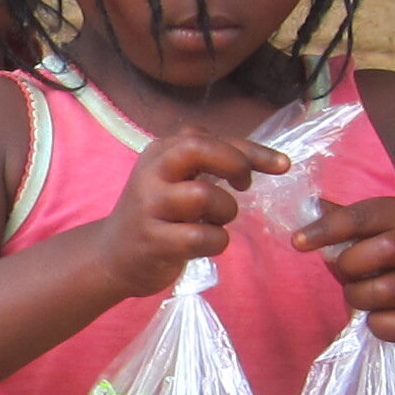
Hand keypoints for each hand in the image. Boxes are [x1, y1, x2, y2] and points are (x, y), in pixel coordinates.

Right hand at [80, 129, 285, 299]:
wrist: (112, 256)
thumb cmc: (158, 215)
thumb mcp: (174, 179)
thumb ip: (208, 163)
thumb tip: (266, 159)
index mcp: (160, 152)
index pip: (209, 138)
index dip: (251, 150)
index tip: (282, 165)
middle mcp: (151, 172)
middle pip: (198, 148)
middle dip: (234, 164)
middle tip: (243, 187)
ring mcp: (148, 206)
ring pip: (204, 196)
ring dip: (225, 212)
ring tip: (215, 222)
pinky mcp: (152, 240)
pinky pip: (200, 237)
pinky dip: (216, 241)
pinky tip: (207, 244)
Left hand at [299, 196, 394, 339]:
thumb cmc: (371, 254)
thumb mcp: (355, 232)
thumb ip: (333, 218)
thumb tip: (306, 207)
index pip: (362, 217)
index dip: (328, 229)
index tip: (297, 242)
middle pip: (388, 248)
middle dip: (351, 264)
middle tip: (344, 272)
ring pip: (388, 290)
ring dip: (359, 297)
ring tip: (357, 294)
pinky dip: (377, 325)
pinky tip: (373, 317)